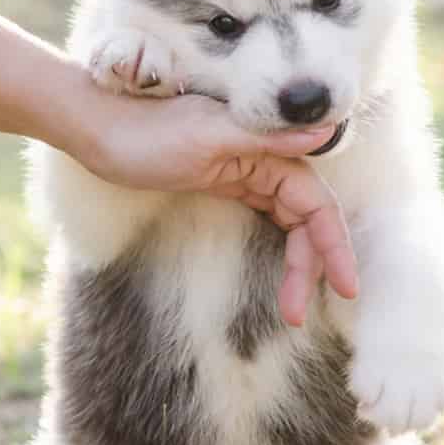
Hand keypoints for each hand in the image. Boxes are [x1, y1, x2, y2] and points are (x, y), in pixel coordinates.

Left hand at [79, 93, 356, 323]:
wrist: (98, 130)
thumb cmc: (146, 132)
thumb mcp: (208, 136)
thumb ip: (268, 137)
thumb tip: (327, 130)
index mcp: (268, 148)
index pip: (316, 204)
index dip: (334, 246)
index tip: (344, 288)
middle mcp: (267, 159)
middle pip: (308, 221)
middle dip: (311, 267)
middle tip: (298, 314)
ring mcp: (249, 174)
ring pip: (291, 226)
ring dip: (296, 266)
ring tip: (289, 310)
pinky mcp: (231, 185)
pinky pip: (270, 221)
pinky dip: (280, 250)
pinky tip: (280, 276)